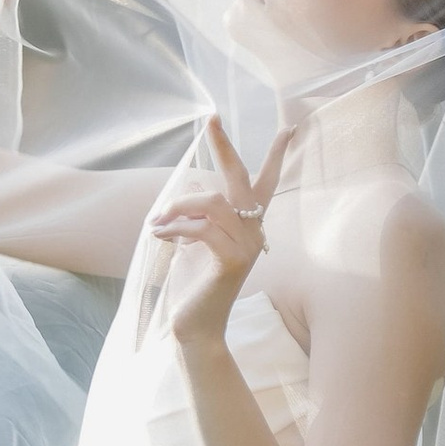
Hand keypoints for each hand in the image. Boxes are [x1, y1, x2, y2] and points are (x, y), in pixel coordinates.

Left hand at [151, 117, 294, 349]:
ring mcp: (248, 245)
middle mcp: (255, 231)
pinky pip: (203, 227)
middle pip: (241, 177)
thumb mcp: (195, 241)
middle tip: (211, 119)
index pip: (267, 183)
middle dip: (224, 145)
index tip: (288, 128)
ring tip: (156, 221)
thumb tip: (193, 180)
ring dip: (177, 206)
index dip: (276, 154)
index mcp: (249, 225)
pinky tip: (159, 235)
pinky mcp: (233, 259)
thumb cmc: (194, 284)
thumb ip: (200, 214)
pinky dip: (176, 228)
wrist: (195, 326)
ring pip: (211, 201)